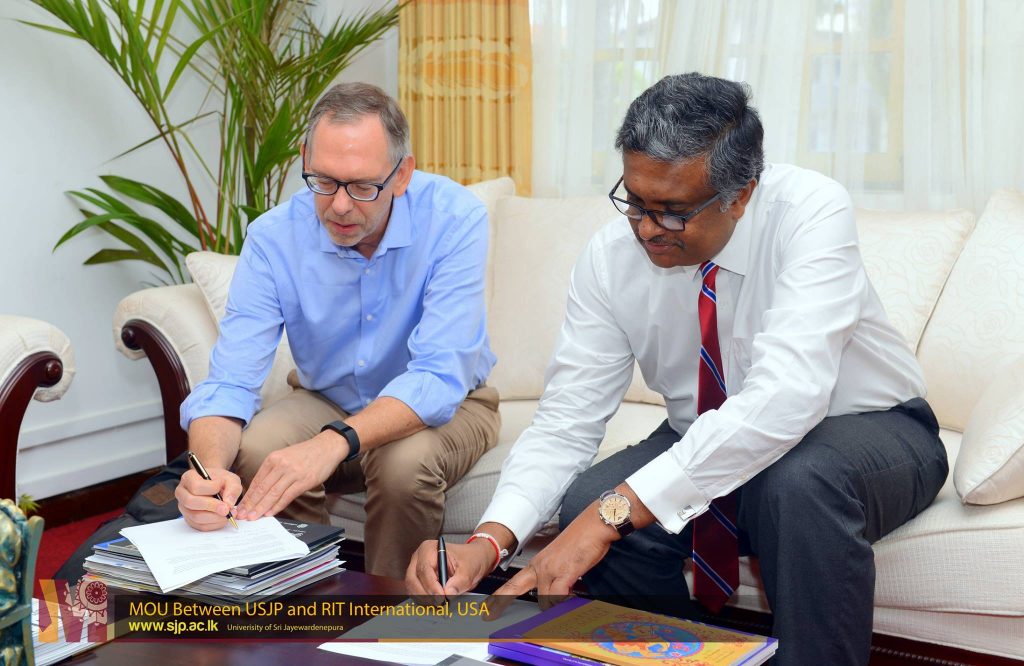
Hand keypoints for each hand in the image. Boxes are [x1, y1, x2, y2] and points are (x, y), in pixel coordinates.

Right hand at [176, 467, 242, 530]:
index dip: (212, 489)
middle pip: (191, 502)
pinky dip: (214, 524)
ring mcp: (184, 507)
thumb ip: (232, 489)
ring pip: (195, 517)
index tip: (222, 488)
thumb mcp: (231, 480)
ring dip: (215, 518)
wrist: (217, 486)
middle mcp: (182, 493)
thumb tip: (228, 504)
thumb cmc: (221, 482)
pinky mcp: (189, 519)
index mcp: (188, 478)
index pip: (196, 486)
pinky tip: (223, 519)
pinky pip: (200, 526)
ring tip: (228, 514)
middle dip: (212, 507)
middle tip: (227, 509)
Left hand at [235, 431, 346, 519]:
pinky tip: (270, 513)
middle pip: (262, 489)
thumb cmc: (306, 453)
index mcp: (273, 459)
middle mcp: (281, 465)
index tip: (240, 507)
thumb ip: (273, 470)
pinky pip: (287, 496)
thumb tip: (261, 489)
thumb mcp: (285, 456)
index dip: (247, 496)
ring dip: (261, 508)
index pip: (256, 481)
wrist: (327, 447)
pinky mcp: (304, 481)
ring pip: (273, 494)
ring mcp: (293, 473)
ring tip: (253, 517)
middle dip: (250, 504)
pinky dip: (277, 506)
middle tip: (241, 515)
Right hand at [406, 539, 495, 602]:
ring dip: (424, 599)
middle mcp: (419, 558)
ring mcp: (416, 569)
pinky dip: (424, 601)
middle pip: (413, 579)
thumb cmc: (469, 559)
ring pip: (412, 588)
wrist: (472, 560)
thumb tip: (448, 593)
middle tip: (439, 604)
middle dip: (424, 594)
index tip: (441, 597)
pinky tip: (436, 604)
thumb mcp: (469, 568)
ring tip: (439, 605)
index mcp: (429, 549)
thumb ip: (460, 580)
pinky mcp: (419, 581)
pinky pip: (416, 593)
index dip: (431, 585)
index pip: (424, 569)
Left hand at [493, 503, 615, 609]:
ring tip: (565, 601)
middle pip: (516, 587)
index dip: (501, 595)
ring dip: (553, 606)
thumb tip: (557, 594)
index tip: (489, 606)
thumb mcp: (562, 560)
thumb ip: (556, 577)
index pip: (515, 581)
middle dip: (502, 601)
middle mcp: (541, 566)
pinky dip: (564, 601)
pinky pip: (558, 596)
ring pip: (544, 599)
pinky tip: (570, 598)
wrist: (595, 524)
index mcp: (538, 563)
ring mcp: (551, 569)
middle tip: (490, 614)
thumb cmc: (582, 540)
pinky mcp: (565, 572)